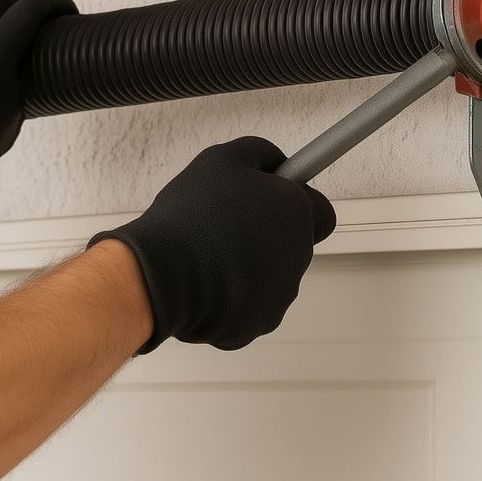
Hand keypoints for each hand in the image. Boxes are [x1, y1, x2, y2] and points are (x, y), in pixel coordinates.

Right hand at [89, 136, 336, 353]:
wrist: (159, 276)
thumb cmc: (190, 217)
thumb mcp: (224, 158)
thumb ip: (261, 154)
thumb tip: (277, 163)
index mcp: (297, 215)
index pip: (322, 212)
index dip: (298, 203)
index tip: (274, 198)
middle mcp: (298, 258)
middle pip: (291, 245)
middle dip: (267, 235)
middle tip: (228, 224)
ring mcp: (279, 297)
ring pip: (270, 278)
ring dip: (249, 267)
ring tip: (208, 254)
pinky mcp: (255, 326)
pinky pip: (248, 307)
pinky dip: (231, 298)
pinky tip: (203, 283)